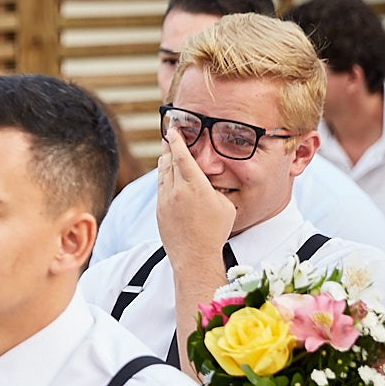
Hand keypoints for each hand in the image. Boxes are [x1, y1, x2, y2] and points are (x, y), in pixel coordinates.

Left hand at [155, 125, 235, 267]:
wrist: (194, 255)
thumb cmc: (215, 231)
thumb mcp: (225, 205)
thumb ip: (215, 188)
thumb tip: (210, 180)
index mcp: (196, 186)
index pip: (183, 156)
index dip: (177, 141)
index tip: (173, 130)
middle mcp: (177, 190)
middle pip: (169, 161)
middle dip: (169, 146)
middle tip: (169, 135)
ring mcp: (166, 200)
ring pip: (162, 173)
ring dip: (164, 160)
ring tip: (166, 150)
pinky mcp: (159, 210)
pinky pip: (160, 187)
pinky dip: (162, 176)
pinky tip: (165, 173)